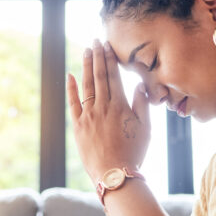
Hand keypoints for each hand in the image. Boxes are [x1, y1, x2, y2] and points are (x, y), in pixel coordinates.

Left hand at [66, 39, 150, 183]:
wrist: (114, 174)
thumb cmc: (133, 153)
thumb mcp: (145, 128)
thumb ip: (142, 104)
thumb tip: (139, 84)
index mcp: (121, 106)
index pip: (114, 76)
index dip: (110, 59)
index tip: (107, 45)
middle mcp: (103, 107)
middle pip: (99, 76)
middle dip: (97, 57)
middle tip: (95, 40)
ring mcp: (89, 116)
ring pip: (86, 86)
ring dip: (86, 66)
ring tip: (86, 51)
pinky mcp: (78, 127)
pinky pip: (73, 104)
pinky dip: (71, 89)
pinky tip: (70, 75)